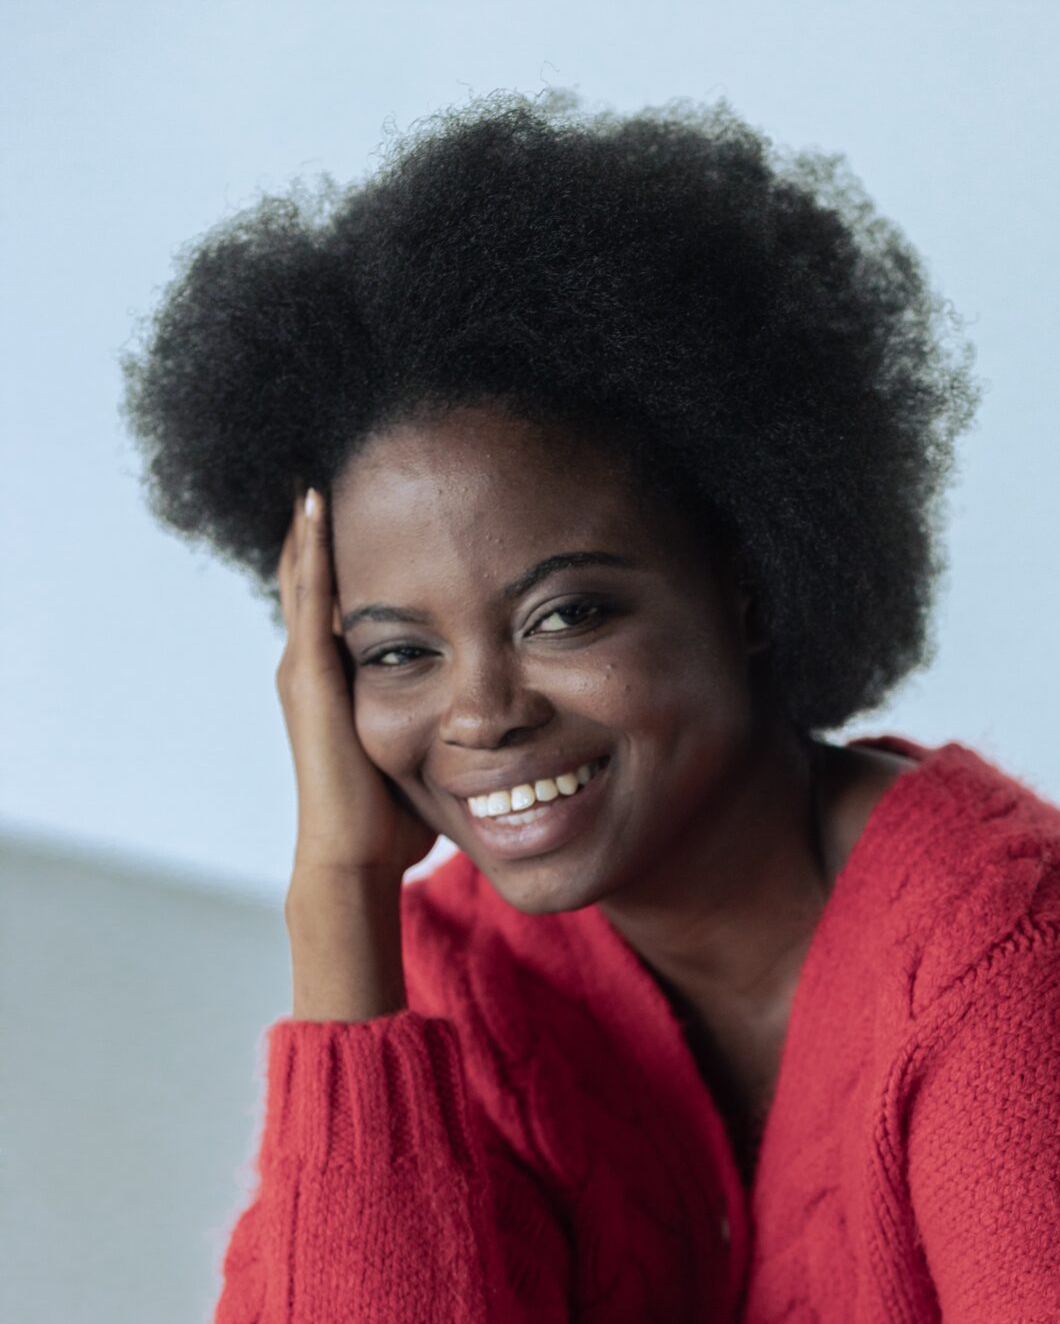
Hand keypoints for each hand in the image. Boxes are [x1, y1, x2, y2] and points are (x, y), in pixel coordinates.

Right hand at [275, 488, 435, 879]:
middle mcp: (309, 668)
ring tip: (321, 468)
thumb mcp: (420, 757)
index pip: (339, 603)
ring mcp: (303, 669)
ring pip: (302, 576)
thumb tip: (492, 727)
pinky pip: (309, 596)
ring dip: (313, 523)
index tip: (374, 511)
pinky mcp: (309, 675)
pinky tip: (316, 504)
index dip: (347, 559)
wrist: (354, 856)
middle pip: (312, 578)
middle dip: (324, 529)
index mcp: (336, 684)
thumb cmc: (391, 823)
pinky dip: (311, 549)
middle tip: (340, 467)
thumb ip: (444, 730)